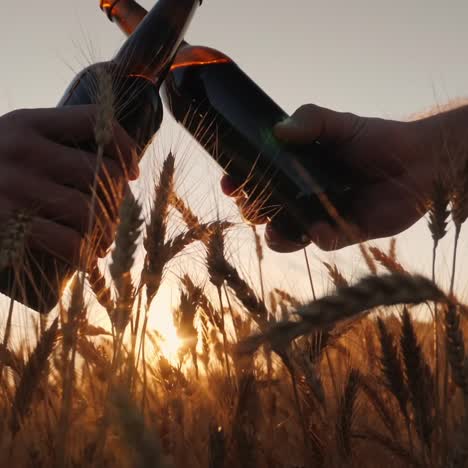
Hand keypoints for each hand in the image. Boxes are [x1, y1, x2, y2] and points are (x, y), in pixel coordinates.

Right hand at [0, 105, 138, 266]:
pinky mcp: (6, 225)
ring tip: (102, 242)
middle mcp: (22, 149)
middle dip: (118, 202)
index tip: (131, 172)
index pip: (95, 122)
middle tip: (113, 218)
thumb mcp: (11, 144)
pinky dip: (85, 255)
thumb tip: (112, 169)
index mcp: (27, 122)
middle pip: (102, 173)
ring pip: (90, 211)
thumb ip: (50, 147)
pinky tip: (87, 260)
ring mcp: (12, 187)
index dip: (125, 147)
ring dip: (106, 232)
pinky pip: (68, 242)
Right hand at [222, 104, 429, 251]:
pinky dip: (316, 237)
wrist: (420, 161)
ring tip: (275, 228)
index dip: (240, 181)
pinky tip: (316, 228)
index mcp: (297, 170)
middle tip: (252, 204)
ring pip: (287, 234)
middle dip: (253, 210)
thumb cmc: (377, 139)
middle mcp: (305, 194)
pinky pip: (323, 241)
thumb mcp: (339, 123)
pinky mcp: (345, 232)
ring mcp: (322, 215)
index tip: (230, 182)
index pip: (259, 179)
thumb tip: (278, 130)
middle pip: (267, 209)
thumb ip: (310, 119)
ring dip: (276, 234)